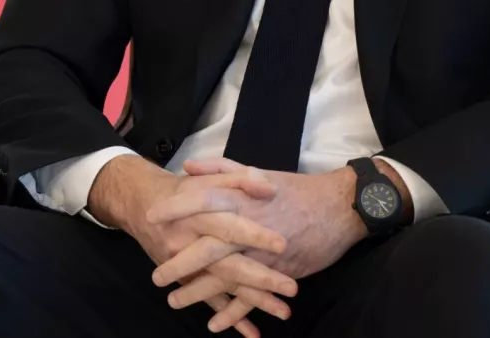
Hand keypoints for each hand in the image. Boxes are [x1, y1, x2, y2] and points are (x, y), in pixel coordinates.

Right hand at [89, 156, 296, 335]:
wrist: (144, 206)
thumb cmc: (185, 189)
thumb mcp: (209, 177)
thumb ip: (240, 178)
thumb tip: (269, 188)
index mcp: (199, 213)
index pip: (228, 225)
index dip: (254, 235)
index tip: (283, 245)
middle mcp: (190, 241)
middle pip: (227, 262)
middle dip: (260, 276)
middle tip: (291, 287)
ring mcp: (187, 265)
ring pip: (222, 285)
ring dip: (252, 301)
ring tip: (284, 311)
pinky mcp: (187, 280)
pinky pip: (209, 301)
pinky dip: (230, 318)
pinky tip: (252, 332)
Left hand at [149, 158, 367, 331]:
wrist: (338, 208)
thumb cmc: (295, 189)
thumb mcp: (258, 172)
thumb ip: (221, 170)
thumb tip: (189, 167)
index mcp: (242, 198)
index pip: (201, 201)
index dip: (176, 209)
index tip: (151, 217)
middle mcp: (250, 226)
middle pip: (208, 246)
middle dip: (179, 262)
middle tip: (156, 275)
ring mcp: (264, 253)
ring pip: (227, 276)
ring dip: (200, 292)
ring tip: (174, 301)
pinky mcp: (279, 272)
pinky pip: (253, 297)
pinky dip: (234, 312)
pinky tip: (214, 325)